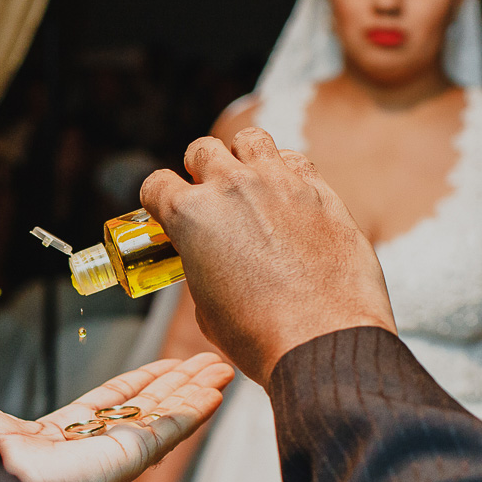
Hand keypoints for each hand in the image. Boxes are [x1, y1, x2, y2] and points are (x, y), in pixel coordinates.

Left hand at [0, 353, 233, 481]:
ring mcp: (118, 451)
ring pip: (167, 416)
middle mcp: (96, 443)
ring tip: (223, 368)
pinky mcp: (131, 457)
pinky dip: (195, 411)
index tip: (169, 363)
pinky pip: (170, 431)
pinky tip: (215, 392)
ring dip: (196, 391)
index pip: (115, 401)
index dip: (144, 380)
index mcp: (64, 434)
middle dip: (181, 382)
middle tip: (209, 360)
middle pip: (151, 406)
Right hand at [140, 127, 395, 384]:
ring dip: (244, 157)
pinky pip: (295, 160)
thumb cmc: (263, 336)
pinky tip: (290, 195)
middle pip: (203, 149)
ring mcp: (279, 182)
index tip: (168, 209)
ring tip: (252, 183)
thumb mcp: (208, 306)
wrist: (324, 341)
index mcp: (191, 215)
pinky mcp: (320, 190)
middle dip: (201, 169)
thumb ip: (203, 265)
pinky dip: (287, 171)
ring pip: (251, 140)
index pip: (156, 184)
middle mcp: (233, 187)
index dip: (159, 199)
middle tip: (212, 194)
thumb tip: (212, 256)